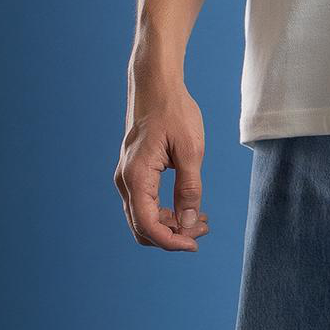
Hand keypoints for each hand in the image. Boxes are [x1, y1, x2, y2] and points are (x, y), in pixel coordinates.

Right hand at [117, 85, 210, 250]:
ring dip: (170, 225)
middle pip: (142, 227)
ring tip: (202, 220)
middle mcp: (125, 180)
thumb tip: (189, 223)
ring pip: (143, 217)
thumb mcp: (190, 150)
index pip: (147, 225)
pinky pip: (145, 203)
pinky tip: (189, 208)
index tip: (195, 244)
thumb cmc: (174, 111)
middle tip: (204, 230)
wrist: (156, 85)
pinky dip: (165, 212)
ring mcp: (127, 177)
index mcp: (136, 176)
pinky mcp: (134, 173)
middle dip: (173, 236)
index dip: (170, 242)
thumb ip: (189, 189)